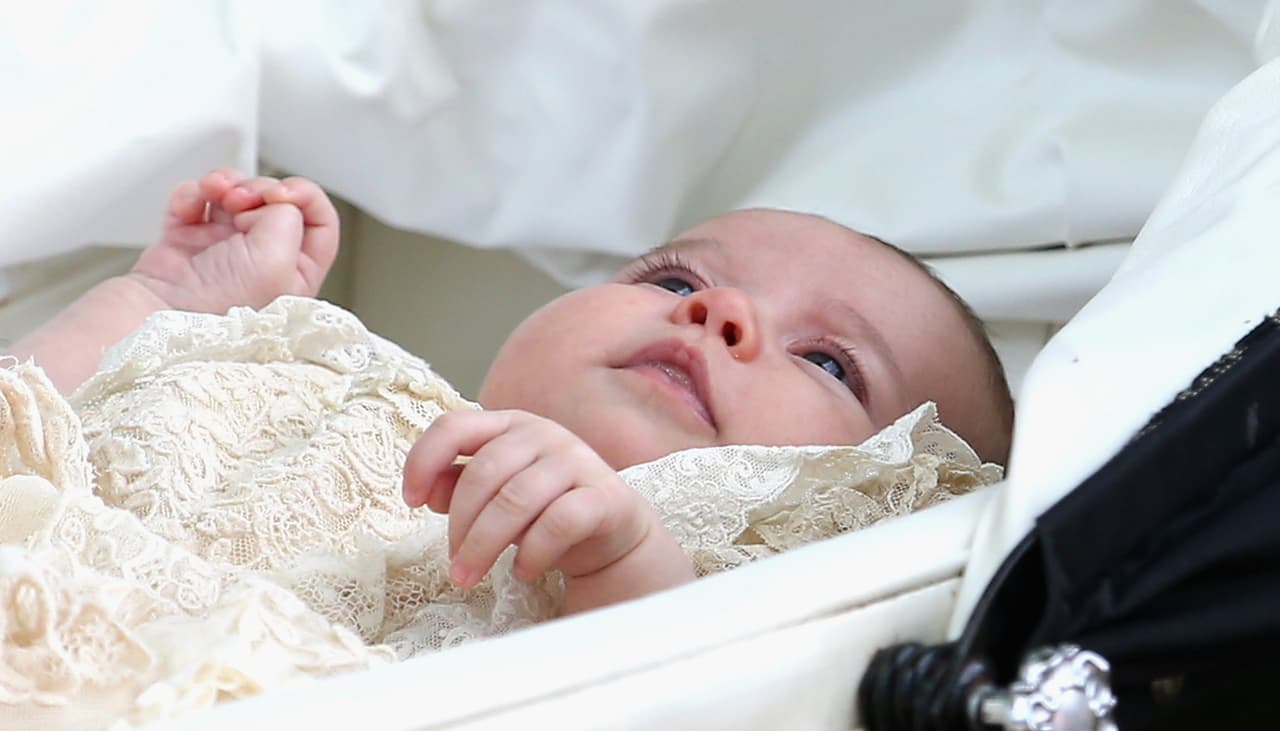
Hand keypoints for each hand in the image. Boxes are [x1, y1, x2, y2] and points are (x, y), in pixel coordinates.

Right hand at [128, 169, 339, 313]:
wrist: (155, 316)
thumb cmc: (217, 307)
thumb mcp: (276, 259)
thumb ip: (288, 217)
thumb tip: (274, 202)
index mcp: (295, 273)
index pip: (320, 222)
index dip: (305, 197)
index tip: (283, 194)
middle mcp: (263, 261)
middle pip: (275, 202)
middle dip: (258, 189)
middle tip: (243, 200)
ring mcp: (224, 249)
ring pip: (235, 196)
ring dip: (225, 185)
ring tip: (216, 193)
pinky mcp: (188, 241)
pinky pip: (196, 201)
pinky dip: (191, 196)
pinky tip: (189, 209)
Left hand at [402, 410, 693, 610]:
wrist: (612, 534)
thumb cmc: (544, 510)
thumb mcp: (496, 496)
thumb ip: (461, 486)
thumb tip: (428, 491)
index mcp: (510, 425)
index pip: (454, 425)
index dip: (423, 460)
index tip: (411, 501)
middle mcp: (544, 433)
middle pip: (484, 473)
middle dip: (460, 525)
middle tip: (454, 566)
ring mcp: (578, 461)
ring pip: (517, 500)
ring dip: (485, 546)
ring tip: (470, 577)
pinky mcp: (604, 496)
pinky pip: (558, 523)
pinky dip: (533, 552)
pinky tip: (523, 570)